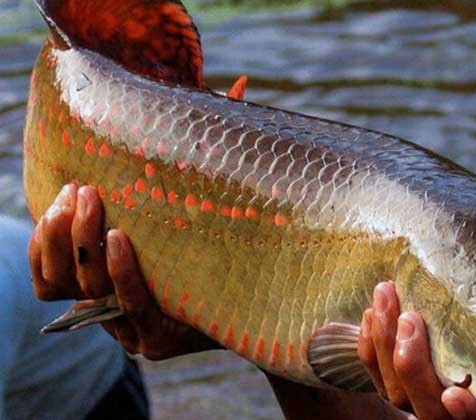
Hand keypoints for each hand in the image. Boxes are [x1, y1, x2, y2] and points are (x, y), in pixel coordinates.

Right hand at [29, 184, 219, 358]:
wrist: (249, 304)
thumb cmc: (200, 258)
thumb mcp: (158, 236)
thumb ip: (130, 221)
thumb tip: (108, 170)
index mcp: (98, 294)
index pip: (49, 277)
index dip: (45, 240)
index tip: (61, 197)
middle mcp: (107, 316)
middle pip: (63, 280)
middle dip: (62, 231)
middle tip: (77, 191)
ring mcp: (130, 331)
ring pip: (92, 288)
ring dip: (86, 240)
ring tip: (92, 201)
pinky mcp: (157, 340)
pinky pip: (132, 302)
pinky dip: (122, 269)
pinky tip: (118, 237)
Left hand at [358, 206, 475, 419]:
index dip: (472, 414)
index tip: (455, 393)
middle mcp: (465, 404)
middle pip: (429, 409)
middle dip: (413, 368)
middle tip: (408, 316)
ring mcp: (430, 394)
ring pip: (397, 394)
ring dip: (384, 348)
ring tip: (383, 296)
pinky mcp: (404, 378)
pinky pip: (378, 377)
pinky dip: (369, 350)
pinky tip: (369, 314)